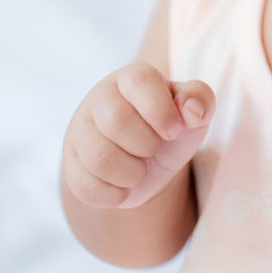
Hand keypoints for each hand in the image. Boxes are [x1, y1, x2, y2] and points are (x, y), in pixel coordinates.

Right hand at [62, 62, 215, 210]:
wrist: (147, 164)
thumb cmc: (171, 129)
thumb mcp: (193, 114)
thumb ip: (200, 100)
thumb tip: (191, 110)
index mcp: (132, 78)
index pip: (140, 82)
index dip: (161, 111)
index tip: (174, 132)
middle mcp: (100, 97)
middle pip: (116, 122)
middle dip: (146, 146)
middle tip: (154, 149)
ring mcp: (80, 129)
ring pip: (100, 158)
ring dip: (131, 174)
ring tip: (139, 169)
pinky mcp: (71, 162)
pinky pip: (85, 186)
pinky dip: (114, 194)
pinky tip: (122, 186)